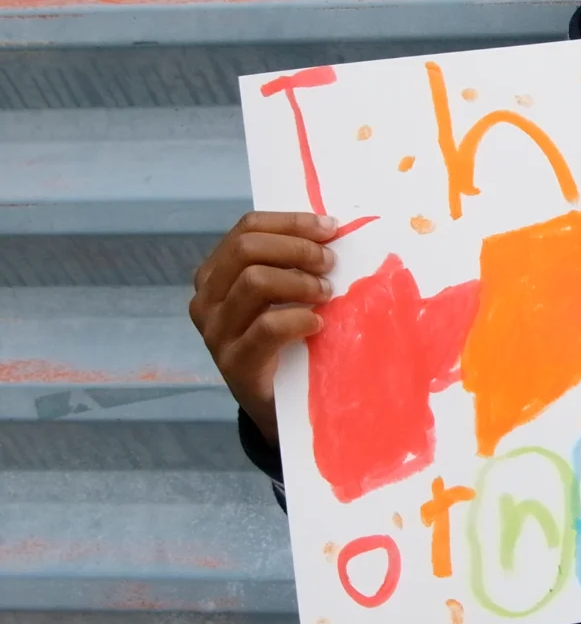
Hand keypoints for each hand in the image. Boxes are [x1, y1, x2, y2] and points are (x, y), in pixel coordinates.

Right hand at [189, 211, 337, 445]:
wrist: (276, 401)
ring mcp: (216, 332)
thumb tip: (329, 229)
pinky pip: (267, 327)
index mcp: (216, 273)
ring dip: (300, 281)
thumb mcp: (281, 295)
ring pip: (254, 281)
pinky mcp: (234, 363)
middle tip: (329, 263)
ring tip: (325, 293)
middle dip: (297, 248)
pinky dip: (299, 318)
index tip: (329, 228)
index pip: (247, 228)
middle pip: (247, 249)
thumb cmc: (285, 339)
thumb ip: (290, 263)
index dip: (291, 222)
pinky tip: (317, 322)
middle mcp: (207, 299)